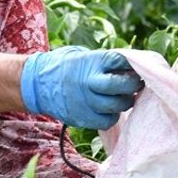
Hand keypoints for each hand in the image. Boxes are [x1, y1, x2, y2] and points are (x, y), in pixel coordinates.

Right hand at [19, 47, 143, 128]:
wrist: (39, 83)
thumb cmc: (68, 67)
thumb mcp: (85, 55)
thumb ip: (106, 62)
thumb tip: (134, 65)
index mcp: (91, 61)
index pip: (119, 61)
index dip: (133, 65)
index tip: (139, 68)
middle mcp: (88, 81)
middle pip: (120, 86)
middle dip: (133, 85)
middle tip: (137, 84)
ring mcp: (85, 101)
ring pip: (116, 106)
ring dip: (125, 102)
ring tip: (124, 97)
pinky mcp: (82, 117)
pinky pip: (107, 121)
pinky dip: (112, 116)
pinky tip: (109, 109)